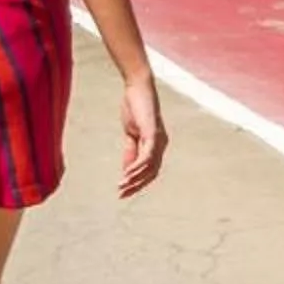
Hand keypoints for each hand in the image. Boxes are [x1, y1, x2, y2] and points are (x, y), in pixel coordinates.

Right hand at [117, 73, 167, 198]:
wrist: (138, 88)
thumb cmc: (135, 108)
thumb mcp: (131, 134)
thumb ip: (131, 151)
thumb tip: (128, 171)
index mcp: (157, 146)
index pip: (150, 171)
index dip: (138, 183)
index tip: (123, 192)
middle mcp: (162, 145)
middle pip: (151, 173)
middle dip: (136, 186)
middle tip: (121, 195)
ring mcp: (159, 140)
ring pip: (150, 167)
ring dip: (135, 178)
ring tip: (121, 186)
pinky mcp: (153, 133)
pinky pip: (147, 156)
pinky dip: (137, 166)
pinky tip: (127, 174)